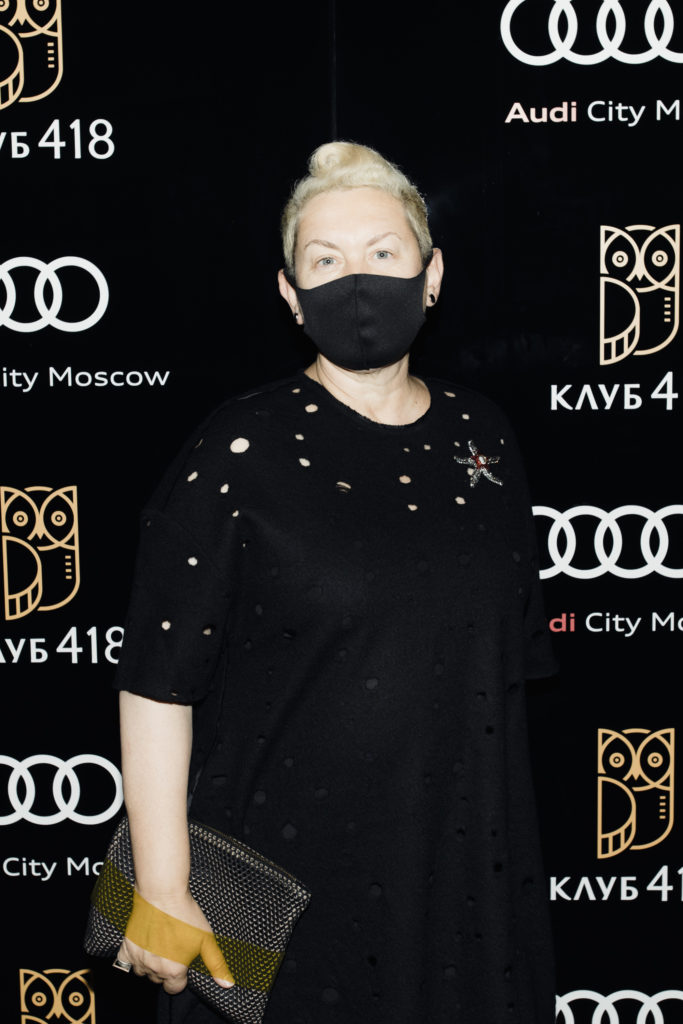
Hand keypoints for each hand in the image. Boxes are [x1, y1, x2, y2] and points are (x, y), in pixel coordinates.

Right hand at [116, 889, 234, 993]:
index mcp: (173, 970)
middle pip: (159, 979)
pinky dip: (132, 959)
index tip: (183, 962)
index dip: (181, 977)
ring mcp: (138, 958)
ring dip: (150, 964)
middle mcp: (154, 968)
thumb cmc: (185, 915)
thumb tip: (227, 984)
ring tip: (159, 947)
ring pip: (143, 972)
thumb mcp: (206, 939)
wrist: (163, 894)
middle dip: (166, 969)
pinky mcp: (127, 946)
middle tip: (172, 949)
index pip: (175, 988)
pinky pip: (125, 963)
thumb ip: (215, 964)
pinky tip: (142, 948)